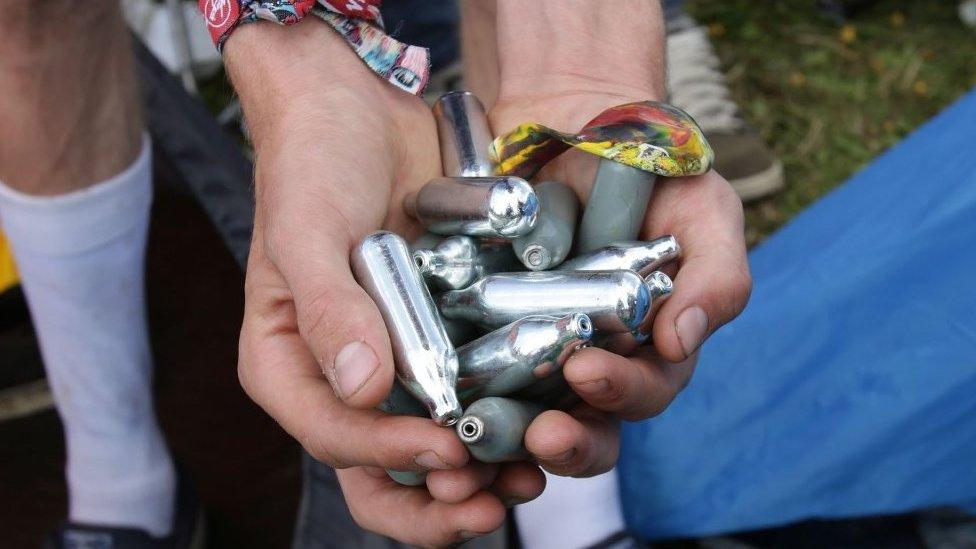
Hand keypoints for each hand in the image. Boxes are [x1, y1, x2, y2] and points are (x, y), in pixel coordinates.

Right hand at [225, 20, 542, 545]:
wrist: (355, 111)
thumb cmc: (310, 165)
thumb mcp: (307, 230)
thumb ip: (328, 310)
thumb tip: (364, 390)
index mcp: (291, 365)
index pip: (333, 436)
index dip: (389, 455)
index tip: (447, 451)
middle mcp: (344, 376)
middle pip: (380, 467)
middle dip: (435, 498)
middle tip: (489, 498)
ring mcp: (397, 360)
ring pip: (433, 443)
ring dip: (480, 472)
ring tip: (527, 478)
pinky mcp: (443, 335)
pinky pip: (473, 391)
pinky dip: (506, 416)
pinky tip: (544, 423)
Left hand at [489, 85, 751, 476]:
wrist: (577, 119)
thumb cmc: (655, 169)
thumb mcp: (703, 211)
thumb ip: (716, 275)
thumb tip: (682, 342)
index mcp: (647, 347)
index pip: (642, 391)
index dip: (621, 392)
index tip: (588, 370)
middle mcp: (590, 359)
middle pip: (582, 425)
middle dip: (565, 439)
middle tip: (540, 433)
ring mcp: (531, 347)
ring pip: (520, 413)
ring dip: (506, 434)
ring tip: (481, 428)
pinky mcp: (479, 326)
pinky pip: (465, 368)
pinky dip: (455, 389)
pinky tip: (439, 397)